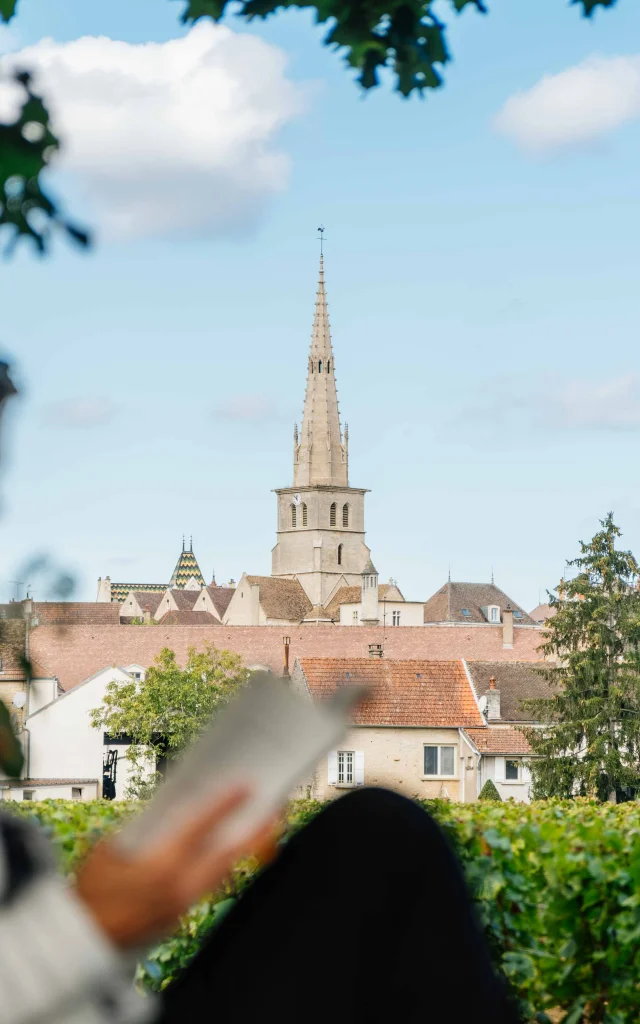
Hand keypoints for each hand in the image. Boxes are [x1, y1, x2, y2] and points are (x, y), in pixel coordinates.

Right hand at [75, 787, 277, 948]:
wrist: (82, 940)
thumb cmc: (91, 892)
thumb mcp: (110, 850)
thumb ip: (143, 828)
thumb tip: (170, 810)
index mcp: (160, 866)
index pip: (201, 827)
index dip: (225, 803)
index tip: (245, 785)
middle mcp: (179, 887)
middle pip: (228, 854)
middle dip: (255, 831)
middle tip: (275, 809)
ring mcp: (183, 906)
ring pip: (224, 872)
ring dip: (244, 847)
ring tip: (260, 827)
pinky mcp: (181, 917)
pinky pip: (209, 885)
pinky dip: (223, 865)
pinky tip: (229, 850)